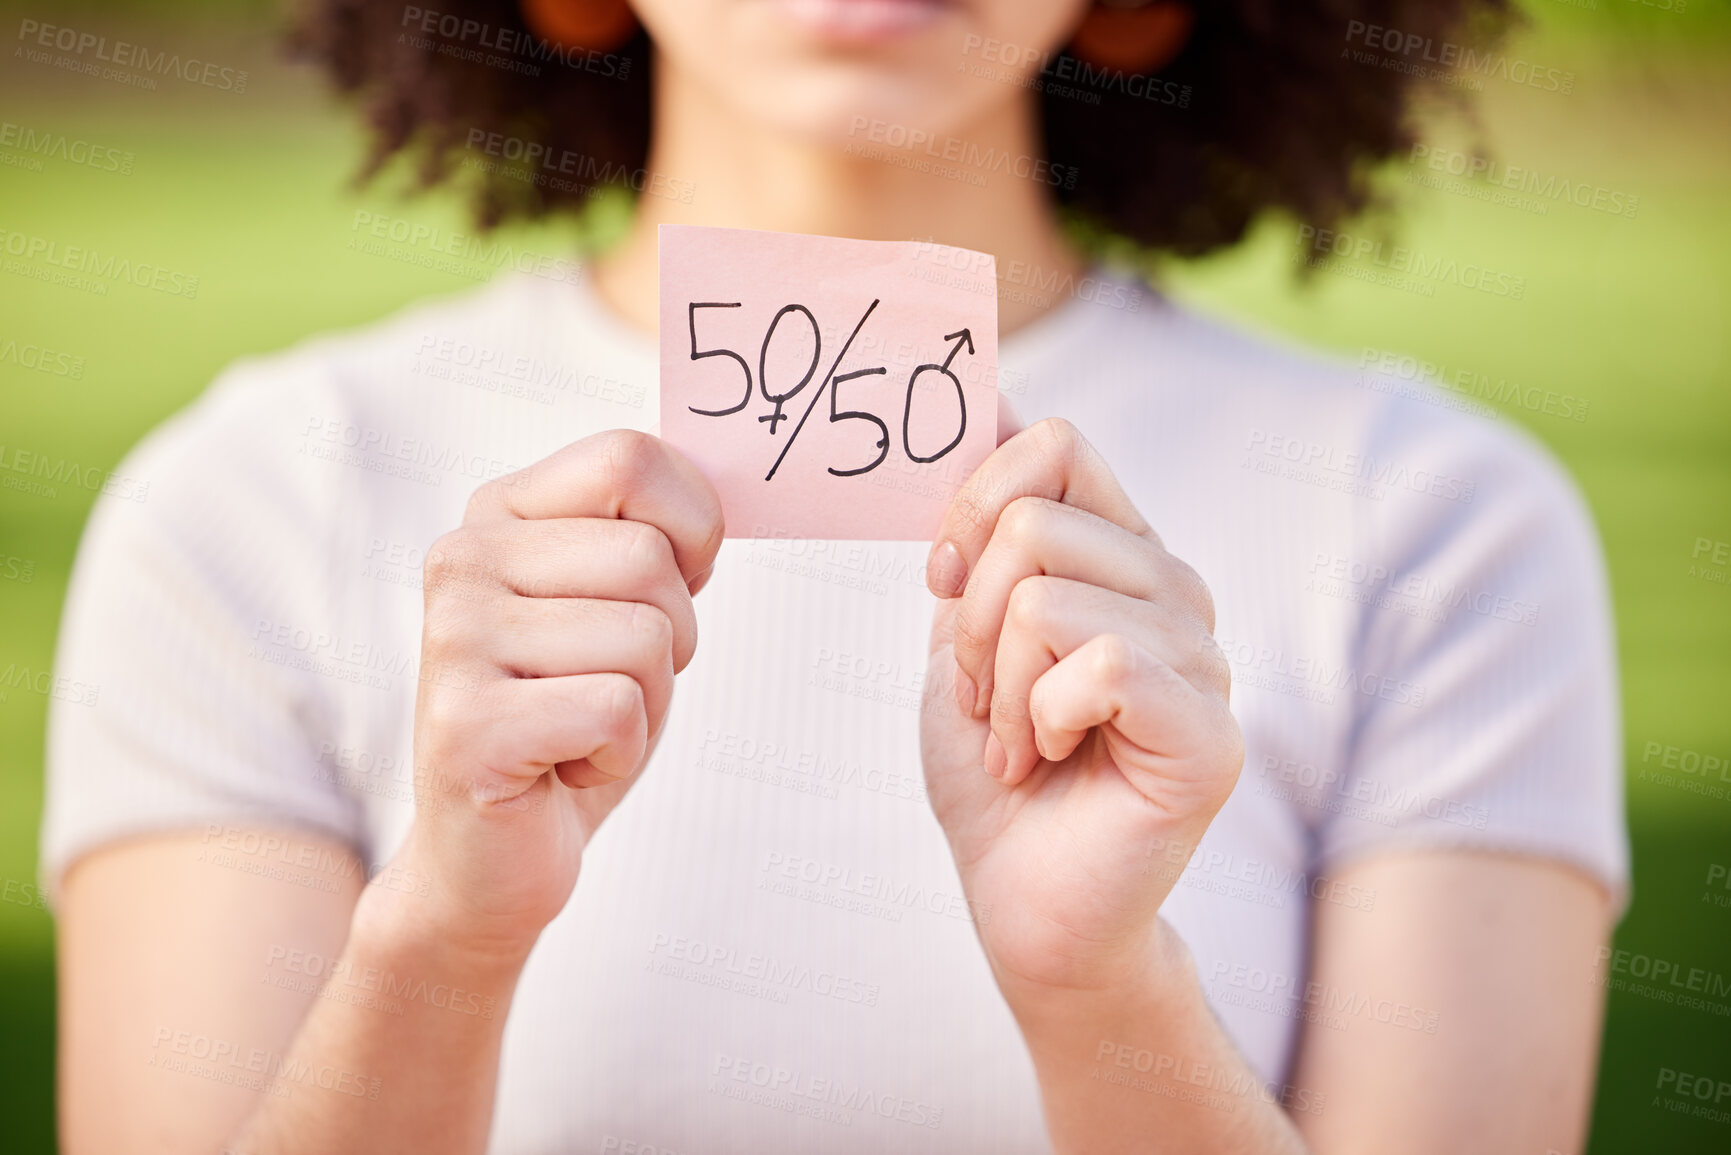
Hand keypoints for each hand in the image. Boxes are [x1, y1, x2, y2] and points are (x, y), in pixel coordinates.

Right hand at [392, 431, 723, 962]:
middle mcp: (461, 559)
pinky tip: (562, 768)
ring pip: (645, 638)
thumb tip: (736, 479)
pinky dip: (618, 752)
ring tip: (579, 728)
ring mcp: (453, 639)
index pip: (629, 458)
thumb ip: (659, 536)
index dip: (691, 529)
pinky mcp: (466, 724)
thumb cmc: (573, 720)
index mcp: (497, 512)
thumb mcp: (624, 607)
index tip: (669, 591)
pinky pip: (618, 709)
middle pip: (649, 560)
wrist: (490, 857)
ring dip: (644, 703)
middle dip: (671, 640)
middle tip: (608, 686)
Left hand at [920, 418, 1241, 1002]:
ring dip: (997, 688)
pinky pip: (1097, 665)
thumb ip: (981, 530)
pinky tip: (1051, 760)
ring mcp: (1203, 657)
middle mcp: (1174, 589)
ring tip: (1019, 742)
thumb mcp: (965, 631)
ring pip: (1046, 598)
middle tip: (984, 696)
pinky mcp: (1208, 731)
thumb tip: (991, 395)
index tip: (943, 582)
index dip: (972, 506)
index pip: (1055, 446)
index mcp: (1121, 553)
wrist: (1021, 898)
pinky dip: (1037, 721)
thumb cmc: (994, 768)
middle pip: (1032, 524)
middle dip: (969, 624)